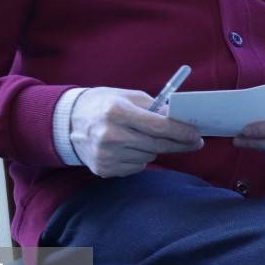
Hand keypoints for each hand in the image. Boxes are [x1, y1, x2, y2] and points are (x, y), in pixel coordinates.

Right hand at [70, 87, 203, 177]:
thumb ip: (155, 106)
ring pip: (149, 156)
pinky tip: (130, 146)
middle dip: (179, 143)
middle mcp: (109, 135)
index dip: (181, 132)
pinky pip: (136, 166)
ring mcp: (105, 154)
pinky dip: (140, 157)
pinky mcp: (103, 169)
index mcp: (116, 111)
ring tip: (146, 137)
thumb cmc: (104, 104)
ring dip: (155, 147)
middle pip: (157, 144)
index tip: (197, 135)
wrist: (68, 122)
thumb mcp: (127, 96)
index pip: (158, 126)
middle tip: (194, 142)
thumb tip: (180, 118)